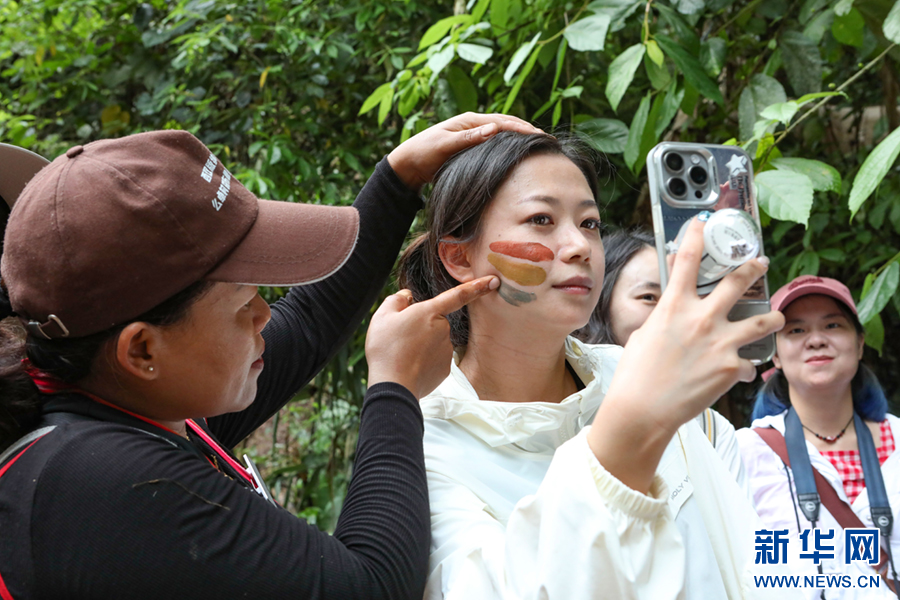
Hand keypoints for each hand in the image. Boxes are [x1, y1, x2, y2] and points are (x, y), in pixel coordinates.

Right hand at [365, 275, 499, 398]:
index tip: (494, 281)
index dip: (477, 286)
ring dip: (420, 345)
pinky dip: (423, 361)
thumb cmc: (386, 349)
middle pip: (434, 321)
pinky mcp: (445, 369)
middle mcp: (443, 329)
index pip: (458, 295)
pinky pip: (434, 358)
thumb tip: (408, 296)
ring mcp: (446, 350)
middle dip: (420, 326)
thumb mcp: (382, 317)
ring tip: (401, 354)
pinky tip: (409, 366)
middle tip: (398, 338)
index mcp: (430, 312)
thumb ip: (397, 300)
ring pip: (433, 341)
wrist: (393, 386)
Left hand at [387, 113, 542, 191]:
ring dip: (521, 136)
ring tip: (540, 143)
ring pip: (504, 132)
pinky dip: (510, 144)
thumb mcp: (445, 145)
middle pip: (508, 124)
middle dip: (528, 130)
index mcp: (470, 120)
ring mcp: (474, 134)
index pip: (503, 122)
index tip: (541, 136)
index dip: (523, 129)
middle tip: (548, 139)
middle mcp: (475, 124)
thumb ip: (469, 137)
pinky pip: (496, 142)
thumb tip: (493, 128)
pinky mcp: (472, 145)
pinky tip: (519, 152)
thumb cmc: (424, 153)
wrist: (408, 162)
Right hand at [587, 217, 783, 491]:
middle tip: (760, 263)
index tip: (704, 224)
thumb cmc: (635, 374)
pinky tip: (742, 371)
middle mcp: (701, 318)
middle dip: (753, 268)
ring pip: (762, 321)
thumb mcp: (643, 335)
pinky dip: (746, 367)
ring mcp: (720, 343)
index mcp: (674, 306)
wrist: (643, 409)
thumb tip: (672, 310)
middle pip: (738, 282)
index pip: (689, 260)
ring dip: (772, 318)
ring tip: (775, 317)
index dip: (697, 236)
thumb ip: (664, 318)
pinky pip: (749, 363)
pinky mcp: (732, 369)